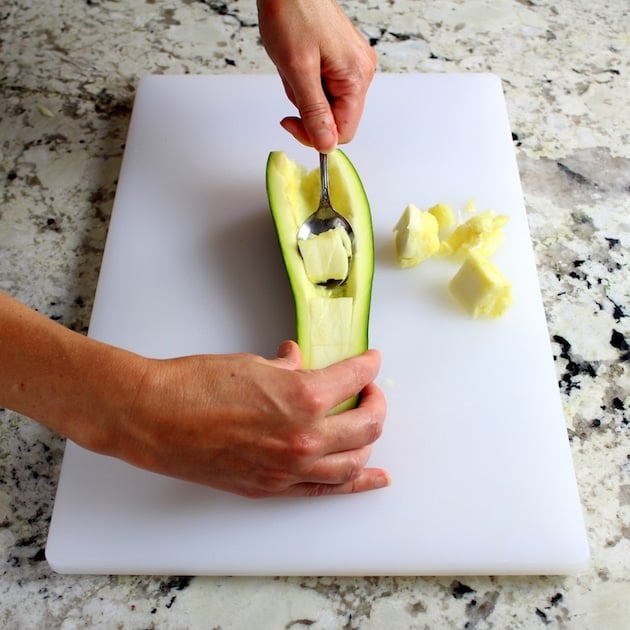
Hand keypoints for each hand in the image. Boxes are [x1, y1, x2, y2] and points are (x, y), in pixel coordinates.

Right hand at [111, 341, 388, 497]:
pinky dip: (357, 483)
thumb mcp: (250, 363)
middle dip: (376, 403)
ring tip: (366, 425)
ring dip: (369, 441)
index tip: (371, 361)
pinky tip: (375, 477)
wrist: (153, 418)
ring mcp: (290, 469)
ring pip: (354, 462)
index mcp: (303, 396)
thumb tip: (298, 361)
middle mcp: (304, 437)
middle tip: (369, 391)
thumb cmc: (195, 385)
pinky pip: (326, 490)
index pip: (354, 377)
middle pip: (367, 425)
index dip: (368, 365)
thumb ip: (285, 367)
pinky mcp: (272, 488)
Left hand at [257, 0, 376, 151]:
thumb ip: (314, 112)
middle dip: (307, 108)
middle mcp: (361, 73)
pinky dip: (305, 80)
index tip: (290, 121)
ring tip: (293, 64)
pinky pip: (322, 86)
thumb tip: (326, 145)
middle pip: (334, 118)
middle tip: (292, 80)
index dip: (315, 135)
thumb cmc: (292, 13)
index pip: (343, 132)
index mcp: (357, 78)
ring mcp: (352, 66)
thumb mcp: (299, 70)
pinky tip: (298, 60)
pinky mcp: (341, 60)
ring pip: (326, 104)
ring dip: (303, 93)